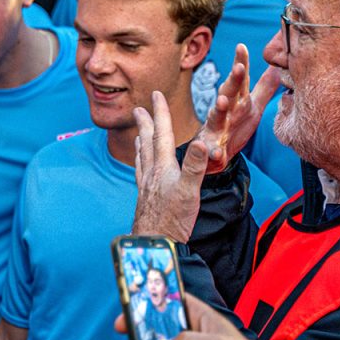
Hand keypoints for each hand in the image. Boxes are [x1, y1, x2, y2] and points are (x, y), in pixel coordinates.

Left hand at [133, 90, 207, 242]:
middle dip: (146, 123)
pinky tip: (142, 167)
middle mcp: (151, 173)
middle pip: (147, 142)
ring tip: (139, 133)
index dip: (160, 113)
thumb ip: (195, 165)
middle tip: (139, 108)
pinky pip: (141, 172)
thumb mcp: (190, 191)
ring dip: (142, 141)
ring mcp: (146, 185)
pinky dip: (141, 162)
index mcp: (163, 167)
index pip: (162, 133)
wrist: (154, 244)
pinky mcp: (145, 197)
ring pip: (142, 156)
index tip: (156, 95)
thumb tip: (200, 141)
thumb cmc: (173, 220)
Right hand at [196, 45, 280, 173]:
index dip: (240, 63)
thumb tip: (277, 67)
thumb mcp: (252, 107)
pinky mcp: (211, 149)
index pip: (239, 79)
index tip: (241, 46)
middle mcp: (224, 111)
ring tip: (222, 101)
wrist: (214, 155)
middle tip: (239, 67)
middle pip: (228, 93)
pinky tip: (217, 153)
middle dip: (233, 81)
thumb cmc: (234, 127)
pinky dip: (213, 152)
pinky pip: (212, 151)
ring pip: (216, 117)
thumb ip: (263, 88)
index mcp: (236, 101)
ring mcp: (216, 129)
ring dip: (218, 109)